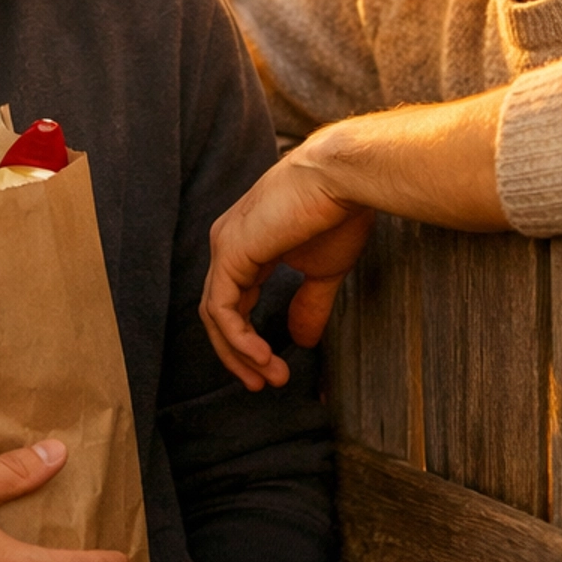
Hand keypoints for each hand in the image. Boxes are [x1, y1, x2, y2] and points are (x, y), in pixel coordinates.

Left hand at [202, 148, 371, 389]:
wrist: (344, 178)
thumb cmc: (340, 213)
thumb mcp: (323, 271)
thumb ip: (308, 304)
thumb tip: (302, 341)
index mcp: (248, 245)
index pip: (234, 301)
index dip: (248, 340)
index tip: (273, 369)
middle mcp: (229, 243)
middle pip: (219, 312)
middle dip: (240, 354)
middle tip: (264, 383)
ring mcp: (226, 245)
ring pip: (216, 314)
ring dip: (241, 353)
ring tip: (271, 377)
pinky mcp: (231, 251)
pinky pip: (223, 309)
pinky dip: (239, 338)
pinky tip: (261, 356)